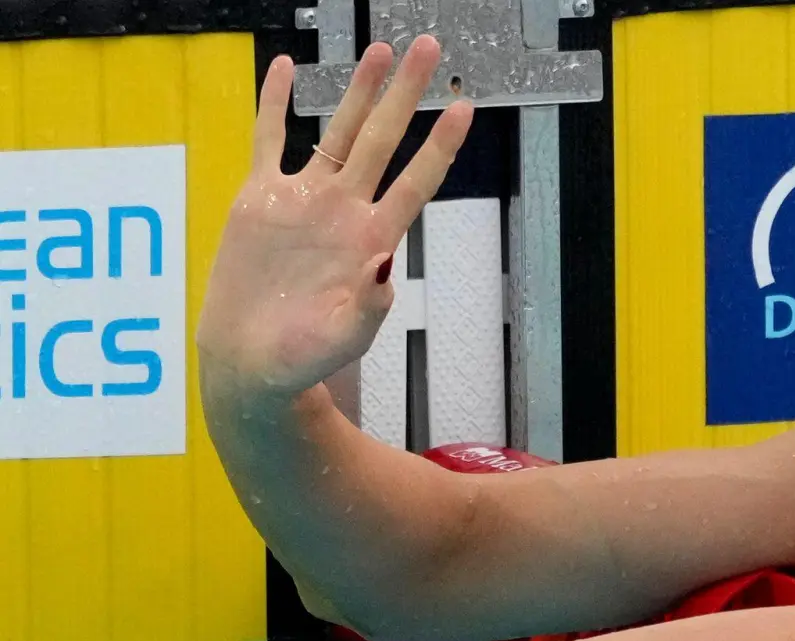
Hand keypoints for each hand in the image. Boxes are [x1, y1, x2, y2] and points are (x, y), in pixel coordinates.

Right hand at [196, 36, 473, 398]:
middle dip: (406, 94)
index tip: (465, 109)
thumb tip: (383, 268)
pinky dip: (275, 105)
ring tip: (380, 49)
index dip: (439, 146)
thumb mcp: (345, 339)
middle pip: (382, 139)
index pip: (415, 181)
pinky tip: (286, 68)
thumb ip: (369, 308)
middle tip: (429, 47)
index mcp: (371, 239)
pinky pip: (268, 141)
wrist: (254, 361)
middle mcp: (343, 209)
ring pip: (337, 131)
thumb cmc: (306, 356)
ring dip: (357, 90)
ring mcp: (303, 200)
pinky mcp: (259, 199)